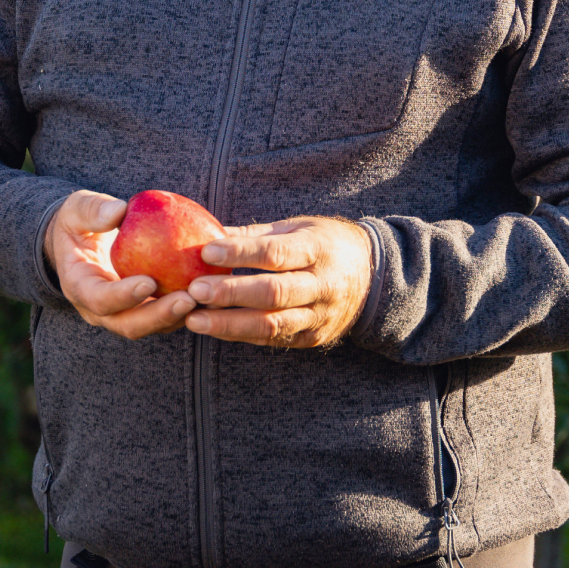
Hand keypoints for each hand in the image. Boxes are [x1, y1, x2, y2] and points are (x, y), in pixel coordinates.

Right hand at [47, 191, 197, 339]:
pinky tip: (213, 291)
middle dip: (159, 316)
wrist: (80, 243)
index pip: (99, 299)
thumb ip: (93, 210)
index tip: (149, 282)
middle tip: (188, 299)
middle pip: (129, 324)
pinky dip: (189, 308)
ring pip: (152, 326)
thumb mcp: (77, 209)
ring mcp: (123, 313)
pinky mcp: (144, 310)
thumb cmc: (79, 223)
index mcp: (79, 286)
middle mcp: (100, 309)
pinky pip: (167, 314)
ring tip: (206, 300)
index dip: (123, 296)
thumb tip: (119, 211)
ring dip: (180, 317)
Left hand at [185, 217, 371, 349]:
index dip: (241, 253)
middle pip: (274, 292)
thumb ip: (254, 235)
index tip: (206, 252)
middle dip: (232, 293)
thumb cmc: (324, 244)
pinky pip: (274, 339)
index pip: (277, 253)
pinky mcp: (313, 338)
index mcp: (319, 249)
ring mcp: (320, 315)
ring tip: (194, 320)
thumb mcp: (296, 228)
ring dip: (230, 324)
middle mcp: (323, 285)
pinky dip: (242, 335)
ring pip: (273, 324)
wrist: (373, 277)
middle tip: (195, 291)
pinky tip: (214, 330)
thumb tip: (206, 233)